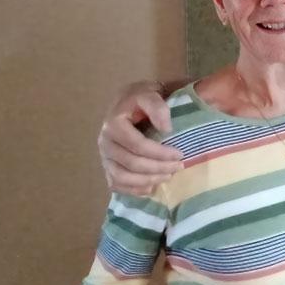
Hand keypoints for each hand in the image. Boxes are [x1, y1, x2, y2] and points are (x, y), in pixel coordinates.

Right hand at [97, 80, 182, 195]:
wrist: (127, 103)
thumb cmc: (140, 99)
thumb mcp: (149, 94)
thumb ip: (158, 107)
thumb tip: (166, 129)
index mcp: (113, 125)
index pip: (138, 145)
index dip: (160, 153)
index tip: (180, 154)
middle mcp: (105, 143)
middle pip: (131, 163)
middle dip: (158, 168)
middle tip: (179, 167)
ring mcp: (104, 156)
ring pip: (122, 178)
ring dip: (147, 180)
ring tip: (168, 177)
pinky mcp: (107, 166)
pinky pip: (116, 184)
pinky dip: (133, 190)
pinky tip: (150, 188)